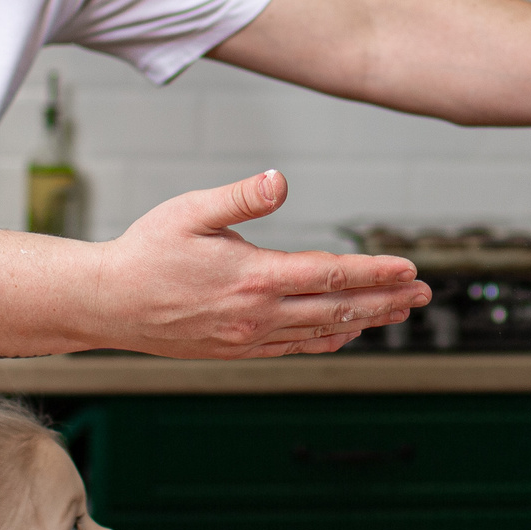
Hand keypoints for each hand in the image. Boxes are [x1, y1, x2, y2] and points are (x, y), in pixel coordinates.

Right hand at [95, 171, 428, 358]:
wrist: (106, 303)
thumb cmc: (145, 251)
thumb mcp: (191, 211)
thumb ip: (241, 197)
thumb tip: (280, 180)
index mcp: (253, 278)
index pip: (330, 275)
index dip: (376, 272)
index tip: (410, 269)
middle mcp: (257, 314)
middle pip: (338, 308)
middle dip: (387, 300)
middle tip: (424, 294)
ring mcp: (249, 337)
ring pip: (322, 330)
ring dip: (366, 320)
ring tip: (399, 313)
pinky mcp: (237, 349)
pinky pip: (294, 346)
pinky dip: (327, 339)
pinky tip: (346, 332)